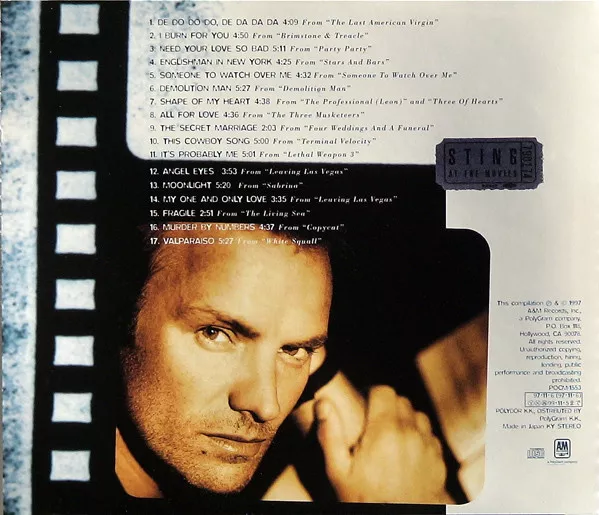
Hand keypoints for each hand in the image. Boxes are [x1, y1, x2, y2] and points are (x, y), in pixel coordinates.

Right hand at [315, 385, 447, 502]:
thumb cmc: (366, 500)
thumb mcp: (338, 471)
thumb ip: (330, 434)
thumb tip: (323, 404)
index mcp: (384, 433)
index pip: (384, 391)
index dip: (372, 393)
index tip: (364, 402)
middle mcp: (410, 434)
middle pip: (401, 400)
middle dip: (386, 405)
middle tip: (373, 422)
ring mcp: (427, 447)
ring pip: (417, 415)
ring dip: (404, 419)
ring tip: (389, 436)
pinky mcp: (438, 460)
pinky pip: (430, 435)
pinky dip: (418, 437)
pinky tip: (405, 452)